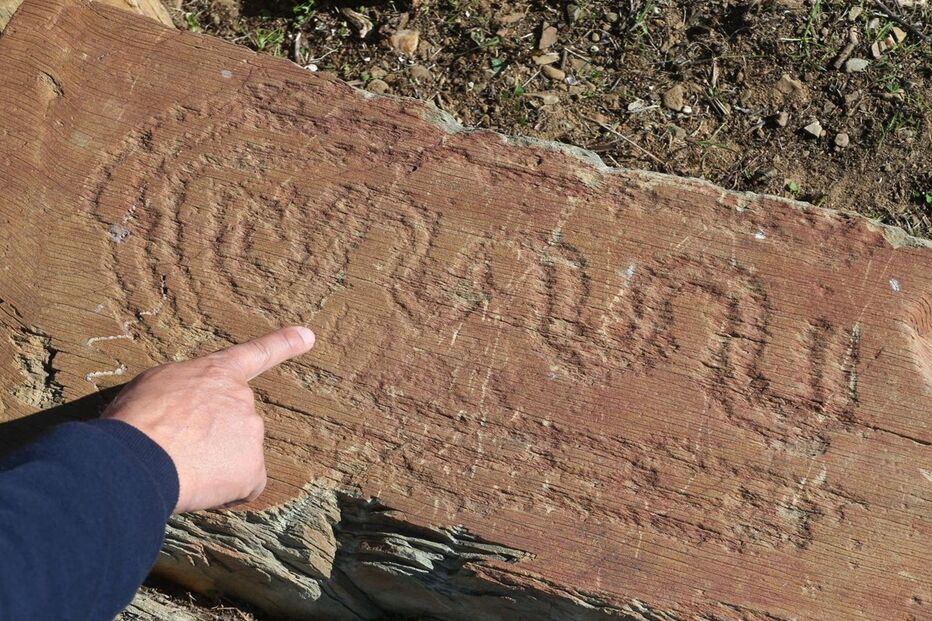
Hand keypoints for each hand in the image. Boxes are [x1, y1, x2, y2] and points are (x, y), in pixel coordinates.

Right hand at [103, 326, 315, 512]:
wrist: (137, 457)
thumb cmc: (135, 419)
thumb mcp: (154, 385)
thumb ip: (185, 390)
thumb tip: (188, 406)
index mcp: (216, 373)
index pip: (256, 354)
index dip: (284, 344)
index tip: (308, 336)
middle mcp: (242, 398)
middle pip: (234, 423)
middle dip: (212, 438)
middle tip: (177, 448)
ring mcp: (252, 432)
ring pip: (236, 456)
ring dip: (214, 465)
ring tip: (180, 466)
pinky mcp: (255, 469)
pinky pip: (244, 486)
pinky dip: (225, 491)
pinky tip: (198, 487)